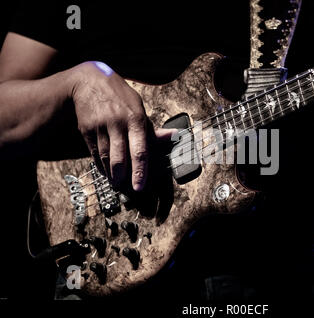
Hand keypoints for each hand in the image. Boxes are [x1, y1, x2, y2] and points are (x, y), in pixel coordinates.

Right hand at [71, 61, 173, 190]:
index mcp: (136, 118)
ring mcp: (100, 126)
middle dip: (123, 176)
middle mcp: (118, 123)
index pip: (140, 150)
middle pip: (120, 158)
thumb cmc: (120, 97)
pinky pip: (94, 152)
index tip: (140, 186)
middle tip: (125, 186)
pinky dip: (100, 164)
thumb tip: (174, 136)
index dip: (140, 171)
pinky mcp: (86, 129)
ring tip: (116, 181)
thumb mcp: (138, 108)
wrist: (88, 81)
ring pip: (106, 158)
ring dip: (111, 173)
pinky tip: (105, 170)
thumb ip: (152, 129)